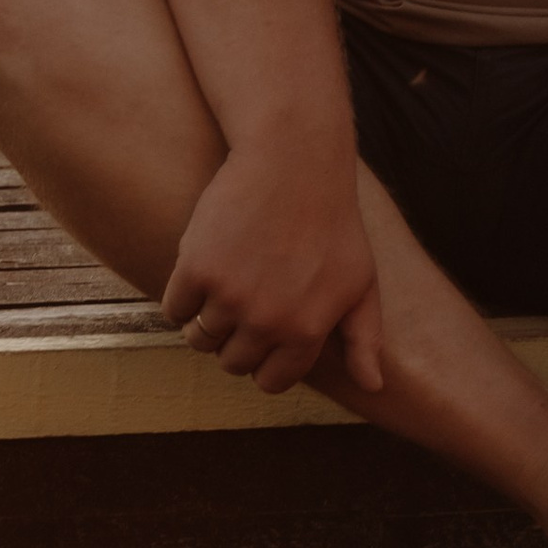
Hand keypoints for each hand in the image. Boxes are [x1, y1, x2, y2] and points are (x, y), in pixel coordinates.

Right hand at [161, 149, 387, 396]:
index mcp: (308, 330)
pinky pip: (174, 309)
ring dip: (207, 319)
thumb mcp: (361, 280)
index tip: (265, 332)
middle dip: (236, 339)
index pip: (270, 381)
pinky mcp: (196, 269)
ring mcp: (230, 296)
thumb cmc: (333, 221)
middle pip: (231, 362)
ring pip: (199, 339)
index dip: (266, 360)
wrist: (294, 159)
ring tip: (227, 281)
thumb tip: (373, 387)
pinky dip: (182, 295)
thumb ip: (364, 338)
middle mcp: (268, 321)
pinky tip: (204, 266)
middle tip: (247, 299)